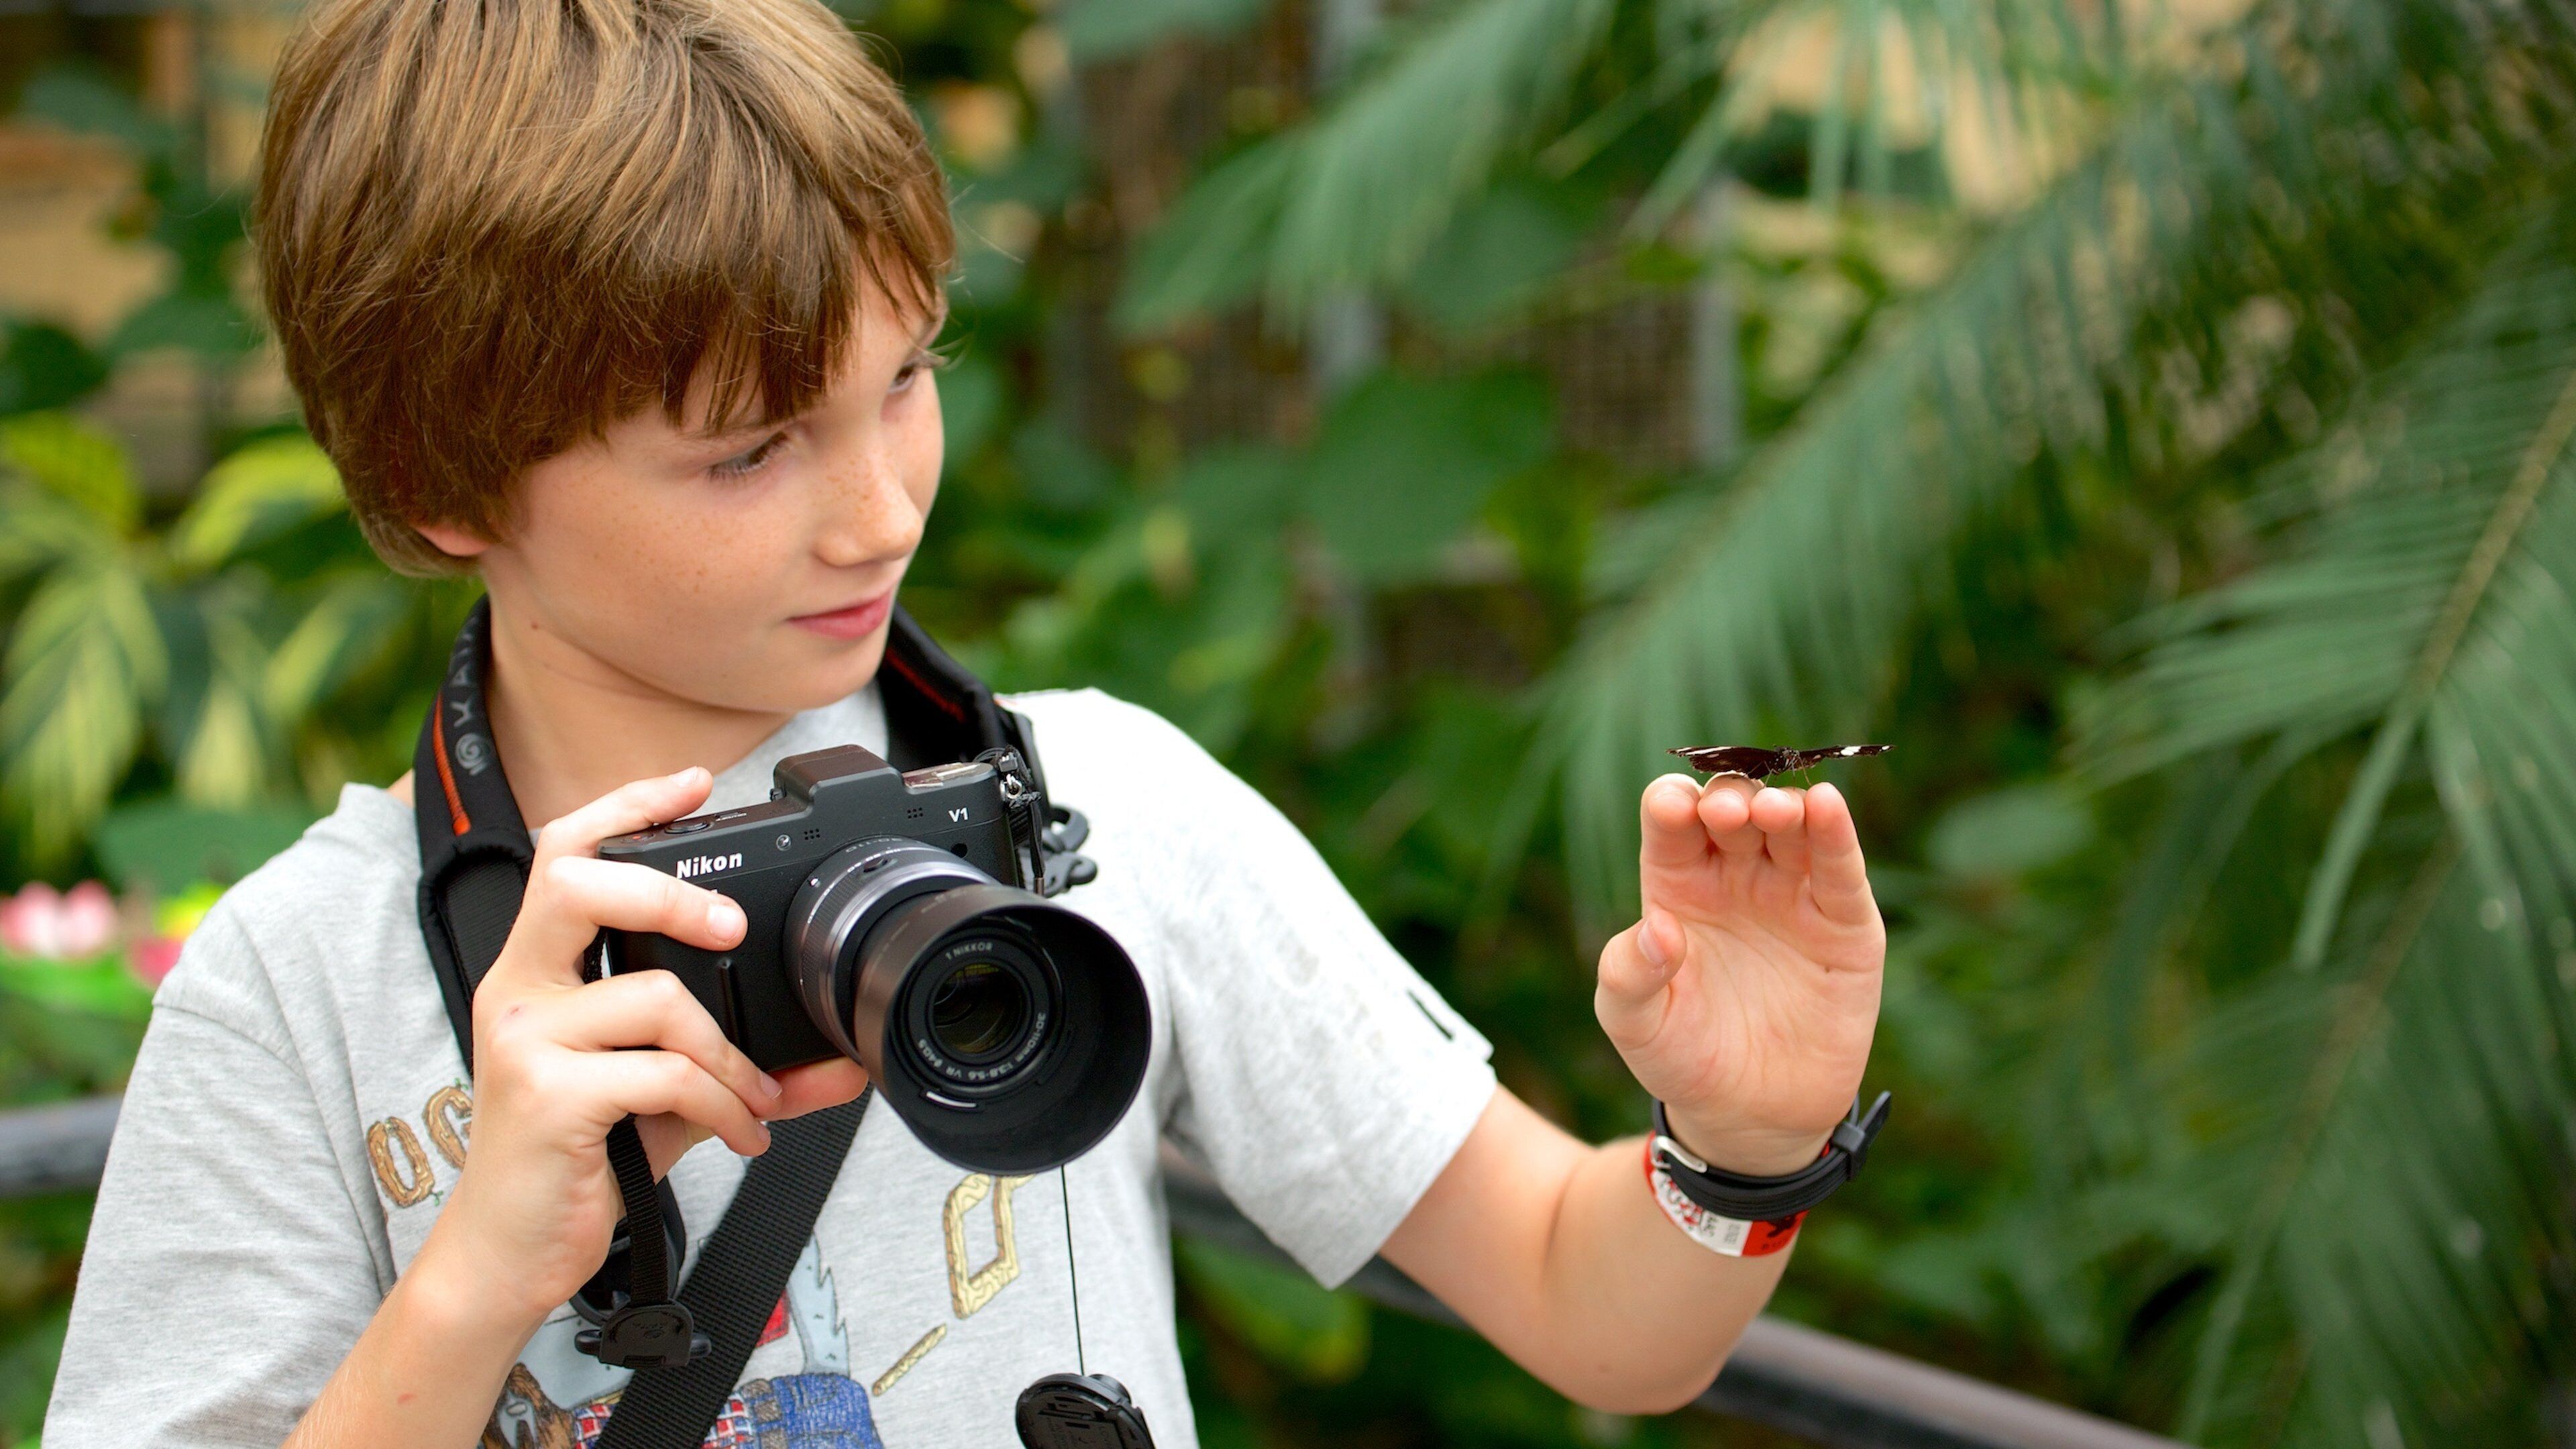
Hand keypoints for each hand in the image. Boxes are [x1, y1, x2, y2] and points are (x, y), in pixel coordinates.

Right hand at [415, 767, 869, 1335]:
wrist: (511, 1250)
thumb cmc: (583, 1157)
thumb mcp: (665, 1096)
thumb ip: (741, 1065)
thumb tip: (843, 1062)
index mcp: (537, 971)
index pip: (563, 854)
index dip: (624, 806)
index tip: (692, 783)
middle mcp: (518, 991)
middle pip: (577, 884)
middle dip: (671, 893)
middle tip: (734, 928)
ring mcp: (525, 1041)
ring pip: (655, 999)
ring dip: (731, 1058)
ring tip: (757, 1100)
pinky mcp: (545, 1097)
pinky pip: (661, 1075)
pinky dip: (722, 1105)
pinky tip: (738, 1133)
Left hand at [1595, 775, 1883, 1176]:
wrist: (1750, 1116)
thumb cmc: (1682, 1059)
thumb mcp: (1635, 1023)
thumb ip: (1628, 974)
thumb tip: (1656, 928)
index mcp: (1677, 883)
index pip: (1672, 818)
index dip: (1672, 803)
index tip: (1672, 809)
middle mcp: (1735, 875)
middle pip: (1734, 808)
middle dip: (1731, 798)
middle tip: (1728, 813)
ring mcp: (1792, 893)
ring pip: (1792, 827)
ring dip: (1784, 805)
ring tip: (1774, 809)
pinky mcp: (1843, 923)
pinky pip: (1840, 867)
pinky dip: (1836, 831)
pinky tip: (1827, 805)